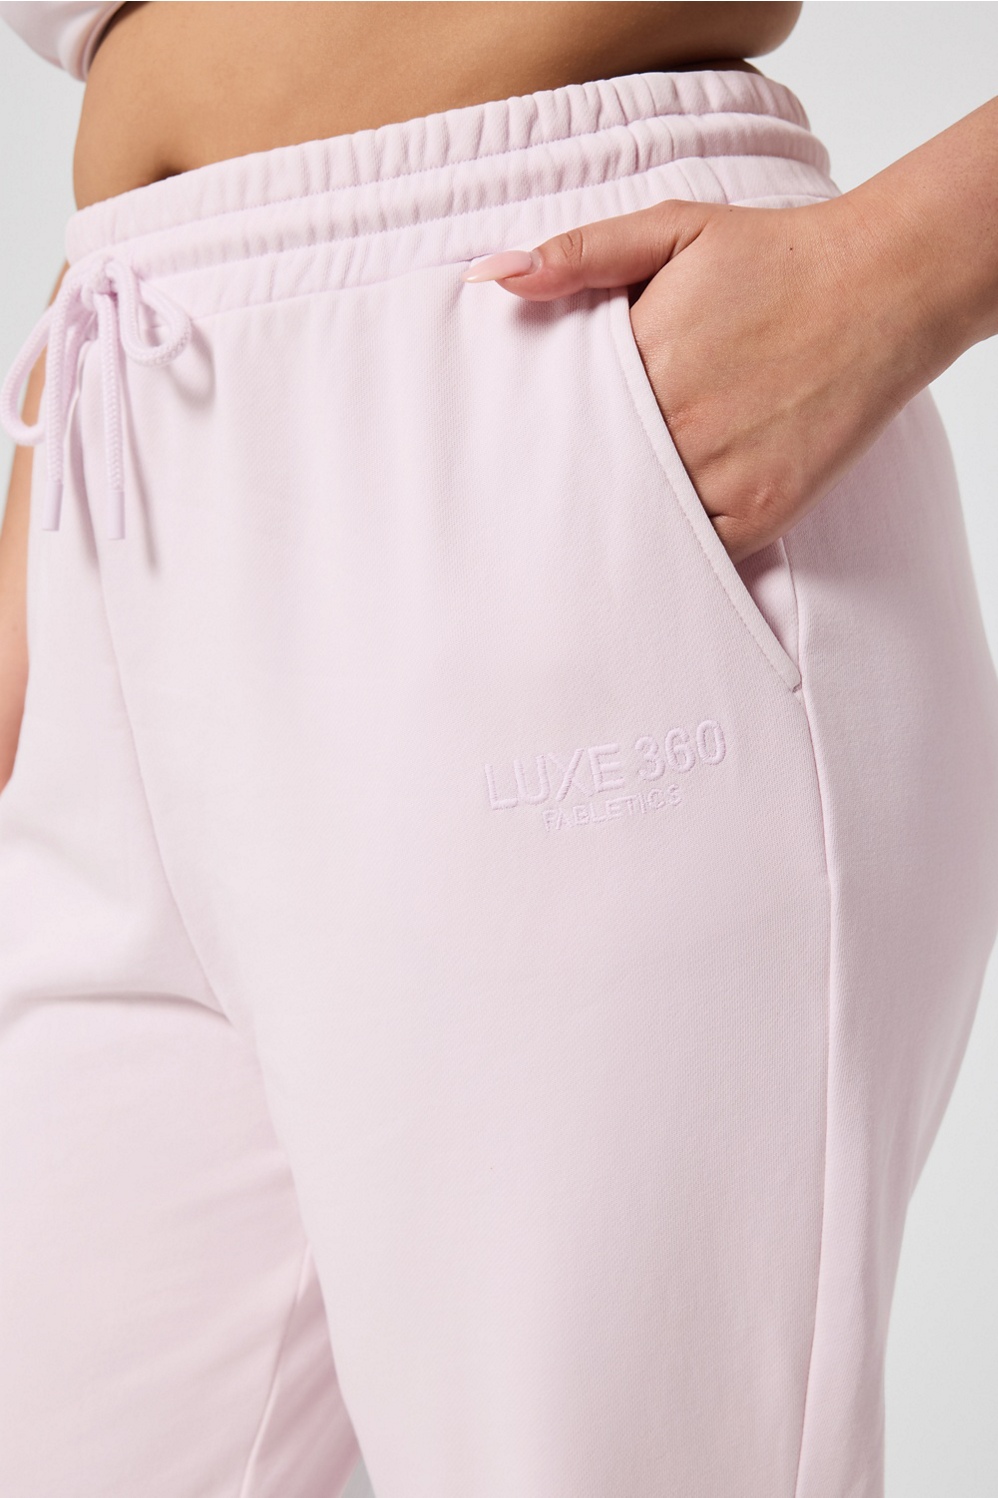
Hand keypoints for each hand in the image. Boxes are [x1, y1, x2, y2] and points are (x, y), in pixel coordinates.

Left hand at [463, 192, 938, 563]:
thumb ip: (583, 253)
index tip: (519, 446)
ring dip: (622, 518)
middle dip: (572, 482)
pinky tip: (659, 533)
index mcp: (644, 359)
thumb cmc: (776, 257)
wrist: (884, 287)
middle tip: (536, 501)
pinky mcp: (761, 510)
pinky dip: (677, 546)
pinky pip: (698, 551)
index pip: (563, 415)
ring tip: (594, 521)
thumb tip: (492, 276)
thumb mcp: (675, 228)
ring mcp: (722, 474)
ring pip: (643, 519)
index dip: (542, 432)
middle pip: (597, 473)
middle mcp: (679, 423)